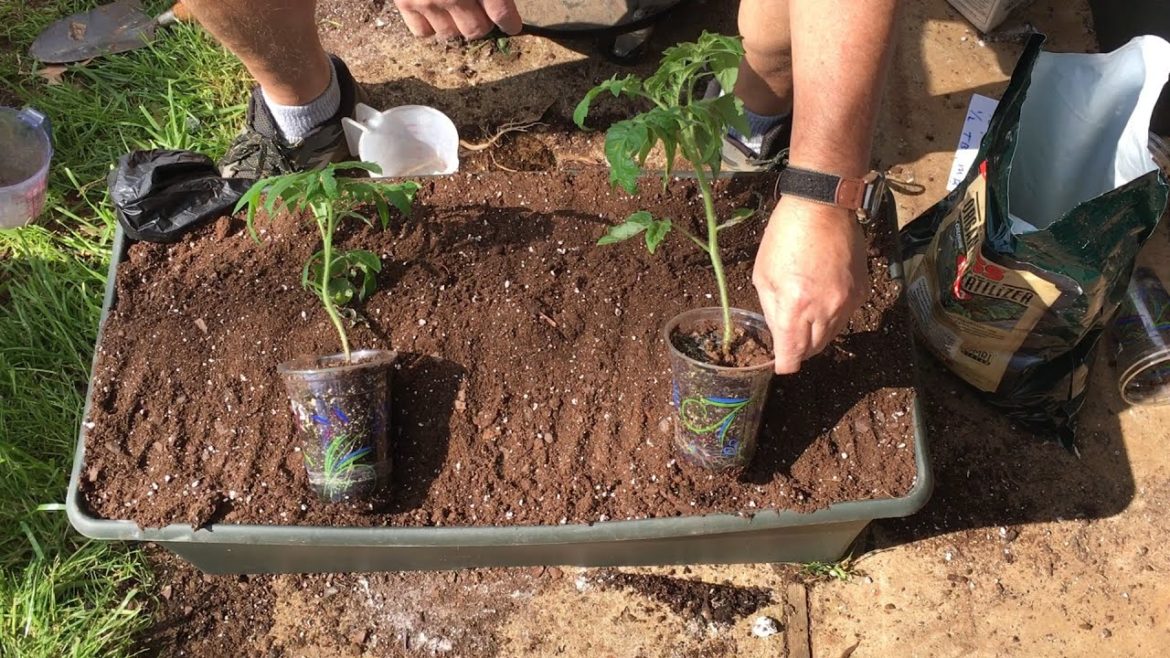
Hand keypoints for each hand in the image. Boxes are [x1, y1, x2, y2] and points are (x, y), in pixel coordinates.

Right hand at [393, 0, 521, 39]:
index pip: (500, 13)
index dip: (510, 23)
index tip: (511, 25)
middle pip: (476, 29)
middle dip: (482, 23)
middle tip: (480, 13)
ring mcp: (427, 1)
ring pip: (451, 34)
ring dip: (457, 25)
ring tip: (456, 9)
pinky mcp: (405, 2)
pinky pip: (423, 31)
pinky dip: (432, 25)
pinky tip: (435, 11)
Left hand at [752, 195, 868, 373]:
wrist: (822, 207)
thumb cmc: (785, 236)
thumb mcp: (764, 275)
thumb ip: (771, 311)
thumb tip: (779, 336)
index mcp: (795, 307)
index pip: (793, 356)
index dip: (785, 364)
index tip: (781, 364)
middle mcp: (825, 310)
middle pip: (814, 350)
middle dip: (800, 348)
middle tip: (790, 336)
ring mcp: (847, 302)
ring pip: (832, 335)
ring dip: (817, 333)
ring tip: (806, 313)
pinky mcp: (862, 291)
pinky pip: (847, 316)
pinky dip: (834, 315)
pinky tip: (823, 295)